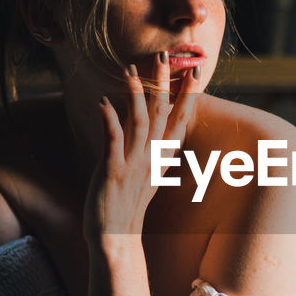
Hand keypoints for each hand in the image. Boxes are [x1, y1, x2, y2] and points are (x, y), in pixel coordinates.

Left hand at [84, 52, 199, 240]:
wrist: (116, 239)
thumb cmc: (127, 206)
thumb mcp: (145, 175)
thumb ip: (149, 150)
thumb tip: (149, 127)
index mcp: (160, 159)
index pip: (179, 120)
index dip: (187, 95)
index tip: (192, 71)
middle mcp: (151, 159)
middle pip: (163, 114)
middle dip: (164, 84)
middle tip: (163, 56)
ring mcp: (133, 166)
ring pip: (140, 123)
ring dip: (137, 95)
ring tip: (130, 71)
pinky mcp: (113, 173)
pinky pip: (113, 141)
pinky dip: (110, 120)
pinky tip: (103, 102)